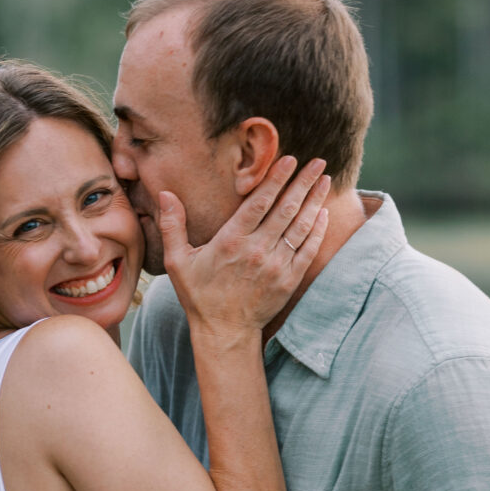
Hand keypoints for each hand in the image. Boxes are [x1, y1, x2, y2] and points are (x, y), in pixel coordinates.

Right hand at [160, 156, 328, 337]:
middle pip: (286, 208)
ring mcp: (276, 265)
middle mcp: (257, 250)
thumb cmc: (200, 296)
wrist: (225, 331)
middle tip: (318, 161)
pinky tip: (323, 213)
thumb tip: (165, 193)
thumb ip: (172, 226)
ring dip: (314, 200)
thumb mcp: (177, 262)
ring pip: (300, 225)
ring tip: (324, 179)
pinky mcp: (289, 280)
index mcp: (231, 241)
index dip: (276, 178)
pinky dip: (317, 229)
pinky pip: (308, 249)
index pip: (259, 202)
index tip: (289, 159)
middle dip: (303, 181)